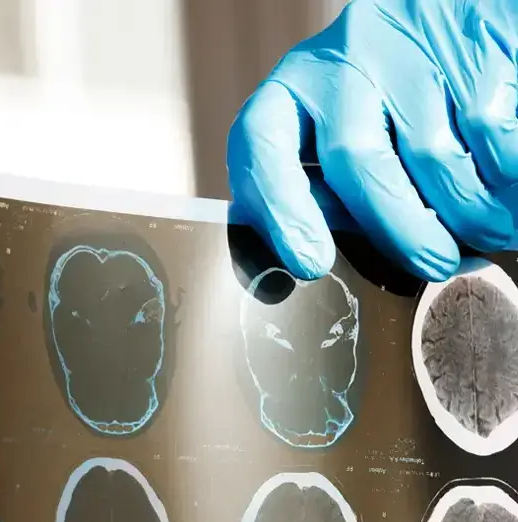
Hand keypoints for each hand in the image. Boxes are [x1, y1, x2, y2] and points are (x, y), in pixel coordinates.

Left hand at [227, 0, 517, 280]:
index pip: (261, 142)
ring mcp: (407, 48)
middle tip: (437, 263)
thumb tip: (327, 265)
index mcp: (293, 93)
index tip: (311, 263)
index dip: (280, 207)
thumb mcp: (349, 147)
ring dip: (466, 212)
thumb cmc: (394, 113)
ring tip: (489, 229)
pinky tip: (504, 179)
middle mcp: (343, 63)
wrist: (460, 21)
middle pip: (357, 162)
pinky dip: (504, 173)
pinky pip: (489, 131)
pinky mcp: (472, 41)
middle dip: (402, 231)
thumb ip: (338, 199)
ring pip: (432, 156)